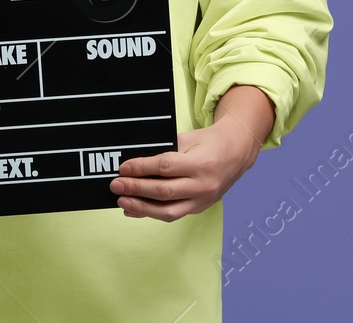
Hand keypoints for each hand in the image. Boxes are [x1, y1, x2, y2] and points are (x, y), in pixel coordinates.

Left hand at [110, 85, 273, 220]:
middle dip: (136, 188)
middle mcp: (203, 185)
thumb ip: (166, 150)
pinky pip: (173, 214)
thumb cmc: (211, 142)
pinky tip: (134, 209)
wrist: (237, 153)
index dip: (142, 168)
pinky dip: (151, 213)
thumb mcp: (190, 138)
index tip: (124, 167)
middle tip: (116, 185)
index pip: (166, 167)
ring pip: (167, 211)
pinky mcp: (199, 208)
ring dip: (141, 207)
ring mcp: (202, 200)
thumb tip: (137, 163)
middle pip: (164, 191)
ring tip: (122, 201)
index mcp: (202, 163)